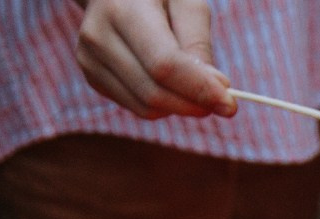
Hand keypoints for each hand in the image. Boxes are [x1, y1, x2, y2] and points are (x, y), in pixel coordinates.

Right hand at [76, 0, 235, 119]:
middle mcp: (98, 36)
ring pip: (145, 107)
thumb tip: (215, 88)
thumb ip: (198, 42)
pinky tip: (169, 82)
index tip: (230, 104)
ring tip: (194, 85)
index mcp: (122, 8)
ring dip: (180, 106)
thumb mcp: (186, 2)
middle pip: (153, 91)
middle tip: (223, 102)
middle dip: (194, 103)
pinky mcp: (92, 77)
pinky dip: (163, 104)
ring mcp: (89, 59)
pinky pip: (136, 106)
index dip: (198, 88)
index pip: (163, 64)